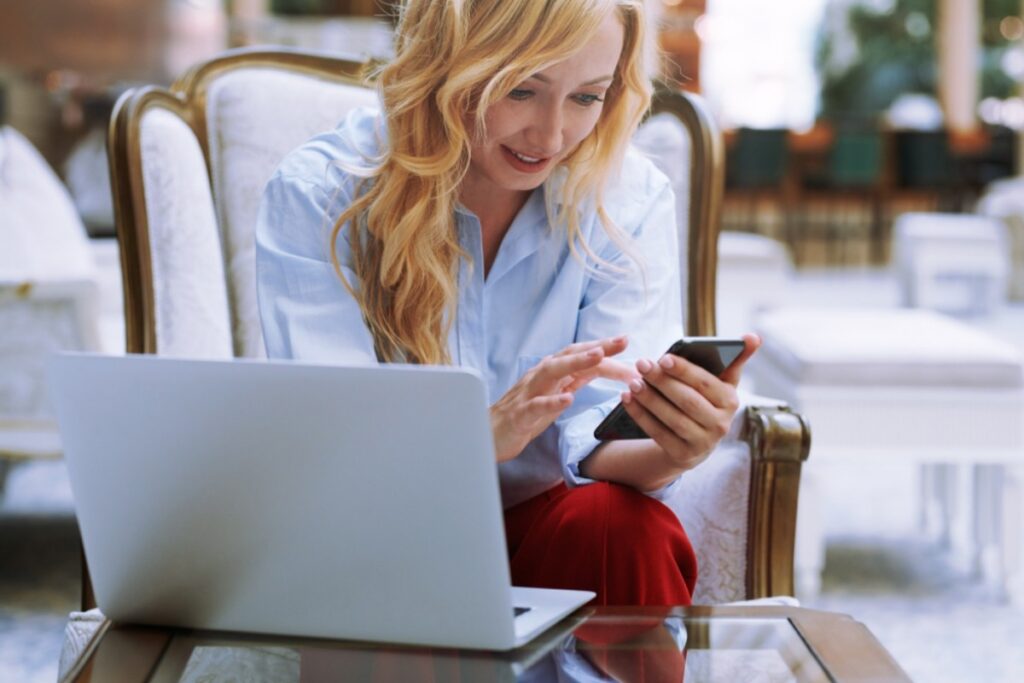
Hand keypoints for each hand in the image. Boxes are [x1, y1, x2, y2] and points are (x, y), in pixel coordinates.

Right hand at [491, 336, 637, 462]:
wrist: (490, 435)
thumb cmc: (525, 414)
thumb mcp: (555, 394)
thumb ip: (575, 379)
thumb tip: (601, 365)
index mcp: (551, 373)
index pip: (579, 355)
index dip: (604, 348)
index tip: (627, 341)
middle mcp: (540, 376)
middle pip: (569, 355)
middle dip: (597, 347)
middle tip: (623, 341)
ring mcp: (528, 393)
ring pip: (552, 371)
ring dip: (576, 362)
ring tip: (598, 356)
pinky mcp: (519, 414)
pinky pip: (536, 406)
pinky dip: (552, 401)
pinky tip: (568, 399)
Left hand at [620, 333, 760, 470]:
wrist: (697, 441)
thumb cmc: (707, 401)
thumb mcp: (721, 382)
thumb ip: (734, 359)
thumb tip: (754, 336)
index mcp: (730, 401)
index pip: (707, 384)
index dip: (685, 371)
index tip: (664, 357)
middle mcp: (720, 425)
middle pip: (687, 401)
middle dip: (662, 381)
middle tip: (642, 364)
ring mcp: (702, 443)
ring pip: (672, 418)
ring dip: (650, 399)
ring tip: (633, 382)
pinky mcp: (682, 455)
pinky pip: (657, 433)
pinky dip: (640, 415)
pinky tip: (627, 399)